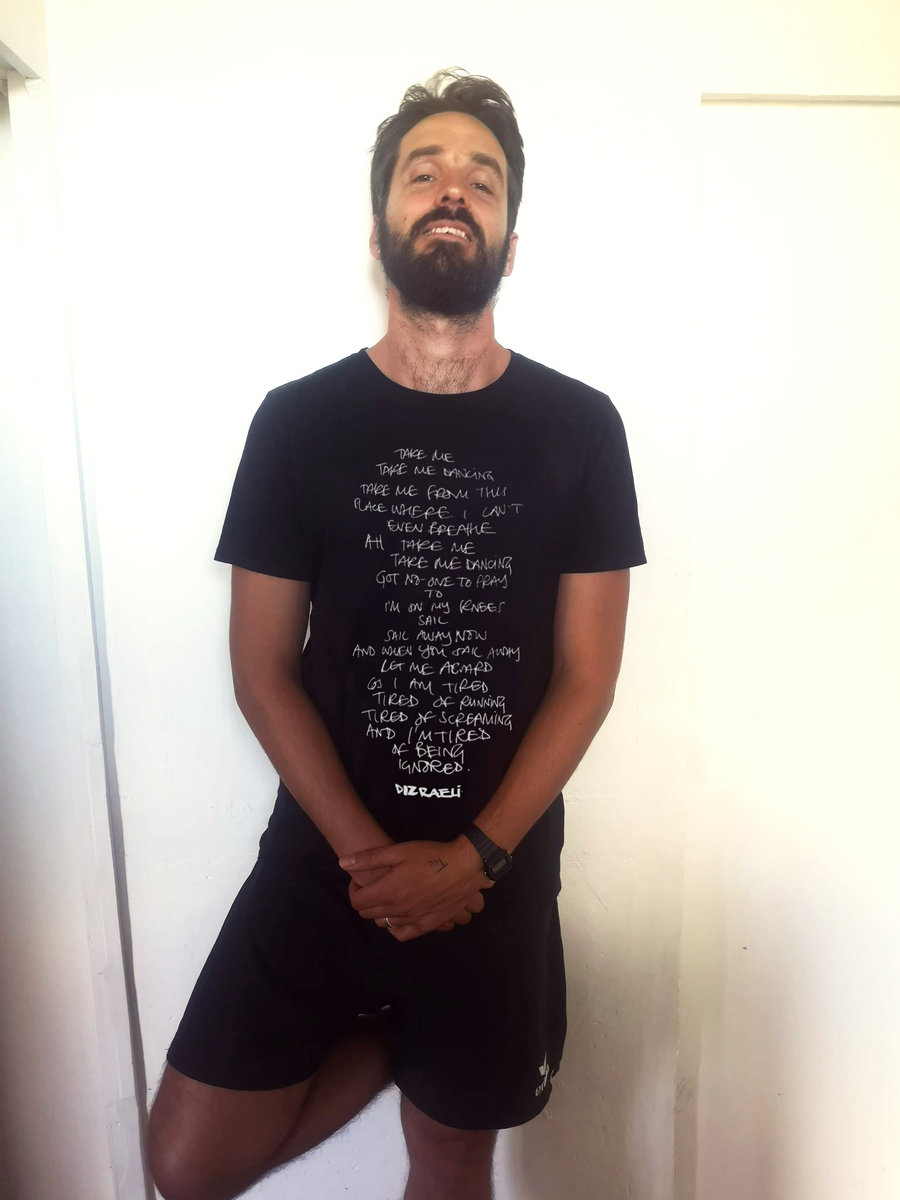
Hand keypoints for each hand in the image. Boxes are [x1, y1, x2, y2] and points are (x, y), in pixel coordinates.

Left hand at [339, 839, 491, 940]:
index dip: (354, 889)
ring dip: (380, 911)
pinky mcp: (426, 926)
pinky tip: (400, 914)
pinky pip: (402, 934)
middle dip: (365, 899)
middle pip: (368, 913)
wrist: (463, 867)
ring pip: (384, 923)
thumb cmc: (429, 856)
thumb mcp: (398, 851)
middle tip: (375, 885)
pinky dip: (395, 927)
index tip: (361, 880)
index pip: (357, 901)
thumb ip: (368, 858)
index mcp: (386, 891)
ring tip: (389, 896)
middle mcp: (396, 910)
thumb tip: (342, 863)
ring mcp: (411, 920)